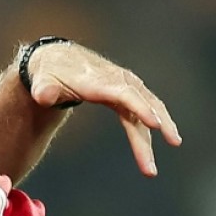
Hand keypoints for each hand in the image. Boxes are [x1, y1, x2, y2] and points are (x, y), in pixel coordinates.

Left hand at [27, 42, 181, 176]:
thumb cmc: (49, 74)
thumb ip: (44, 90)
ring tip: (173, 145)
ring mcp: (125, 85)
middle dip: (153, 129)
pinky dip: (157, 121)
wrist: (57, 61)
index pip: (124, 94)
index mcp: (99, 81)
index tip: (155, 124)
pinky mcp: (127, 92)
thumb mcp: (42, 82)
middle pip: (141, 104)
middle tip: (162, 154)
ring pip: (149, 106)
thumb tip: (44, 96)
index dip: (140, 108)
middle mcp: (117, 81)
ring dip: (162, 126)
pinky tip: (168, 136)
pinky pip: (146, 107)